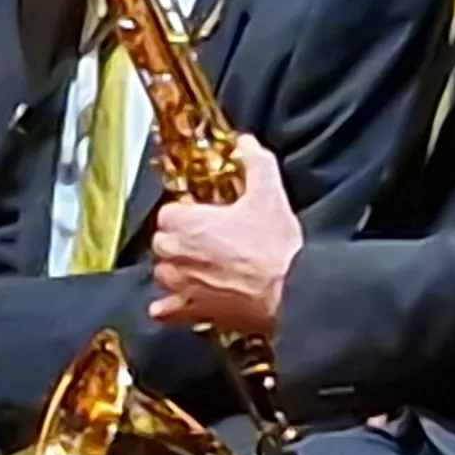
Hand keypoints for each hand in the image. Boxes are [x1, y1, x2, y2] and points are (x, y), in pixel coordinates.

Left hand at [149, 133, 301, 334]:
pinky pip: (166, 309)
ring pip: (163, 272)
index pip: (168, 212)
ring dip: (178, 268)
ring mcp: (179, 284)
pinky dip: (169, 306)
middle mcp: (174, 253)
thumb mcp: (269, 194)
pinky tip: (180, 301)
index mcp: (185, 223)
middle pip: (163, 241)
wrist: (291, 292)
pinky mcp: (191, 310)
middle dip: (181, 239)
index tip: (205, 215)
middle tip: (209, 240)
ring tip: (204, 266)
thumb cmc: (276, 245)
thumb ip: (255, 163)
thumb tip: (245, 143)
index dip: (186, 213)